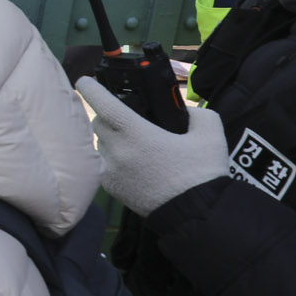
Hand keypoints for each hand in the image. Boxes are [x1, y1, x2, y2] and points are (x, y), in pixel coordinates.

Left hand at [76, 77, 228, 215]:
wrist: (195, 213)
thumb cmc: (202, 173)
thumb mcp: (210, 135)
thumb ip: (197, 114)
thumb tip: (184, 111)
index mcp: (137, 134)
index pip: (103, 104)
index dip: (91, 89)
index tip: (84, 81)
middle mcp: (118, 150)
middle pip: (98, 122)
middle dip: (107, 115)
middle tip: (124, 116)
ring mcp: (111, 170)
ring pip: (99, 144)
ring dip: (109, 138)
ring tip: (132, 143)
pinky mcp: (111, 187)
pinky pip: (102, 164)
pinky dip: (111, 158)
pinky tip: (131, 161)